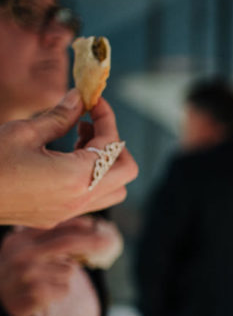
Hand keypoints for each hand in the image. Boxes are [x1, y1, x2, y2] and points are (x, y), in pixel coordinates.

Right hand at [0, 90, 137, 227]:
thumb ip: (59, 116)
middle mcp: (80, 200)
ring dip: (106, 164)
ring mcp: (69, 212)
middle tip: (90, 125)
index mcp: (77, 177)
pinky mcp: (56, 217)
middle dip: (116, 144)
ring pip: (113, 190)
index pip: (113, 144)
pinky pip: (91, 199)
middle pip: (126, 172)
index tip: (94, 102)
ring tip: (78, 141)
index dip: (107, 118)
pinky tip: (64, 160)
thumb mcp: (24, 132)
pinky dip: (91, 178)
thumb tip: (79, 99)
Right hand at [0, 218, 120, 315]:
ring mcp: (27, 274)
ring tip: (44, 282)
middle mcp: (22, 254)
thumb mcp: (27, 250)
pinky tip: (43, 294)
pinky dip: (60, 292)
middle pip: (67, 243)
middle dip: (92, 241)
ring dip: (64, 278)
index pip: (54, 227)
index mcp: (20, 239)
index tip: (95, 225)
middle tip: (109, 241)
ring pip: (68, 271)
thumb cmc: (20, 273)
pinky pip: (65, 289)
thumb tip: (89, 223)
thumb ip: (51, 237)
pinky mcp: (35, 292)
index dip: (79, 225)